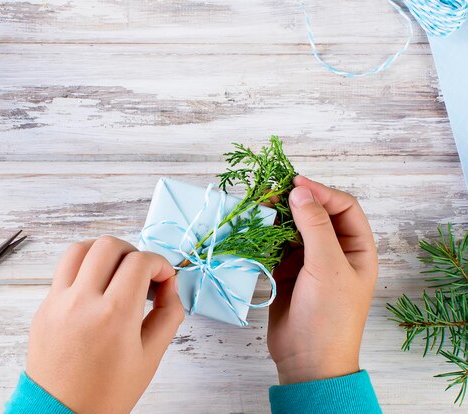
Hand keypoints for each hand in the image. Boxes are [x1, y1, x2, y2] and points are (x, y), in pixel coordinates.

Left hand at [26, 236, 184, 413]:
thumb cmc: (107, 393)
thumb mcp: (151, 357)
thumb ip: (169, 314)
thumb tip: (169, 285)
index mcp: (115, 315)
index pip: (140, 261)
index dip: (160, 263)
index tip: (164, 278)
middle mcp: (83, 301)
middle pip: (109, 245)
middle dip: (133, 252)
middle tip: (141, 274)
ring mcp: (58, 302)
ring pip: (80, 249)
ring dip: (104, 253)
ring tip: (116, 273)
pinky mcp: (44, 307)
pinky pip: (63, 271)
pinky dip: (84, 269)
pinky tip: (96, 289)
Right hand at [267, 176, 377, 384]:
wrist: (308, 360)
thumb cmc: (328, 316)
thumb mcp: (326, 267)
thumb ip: (314, 226)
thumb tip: (300, 191)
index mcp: (358, 249)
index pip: (343, 207)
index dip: (321, 192)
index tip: (294, 183)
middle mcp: (336, 252)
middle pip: (317, 215)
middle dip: (296, 203)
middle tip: (271, 194)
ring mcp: (311, 263)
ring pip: (295, 230)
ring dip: (278, 220)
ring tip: (259, 210)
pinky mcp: (289, 274)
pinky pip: (278, 247)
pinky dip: (267, 238)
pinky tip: (255, 231)